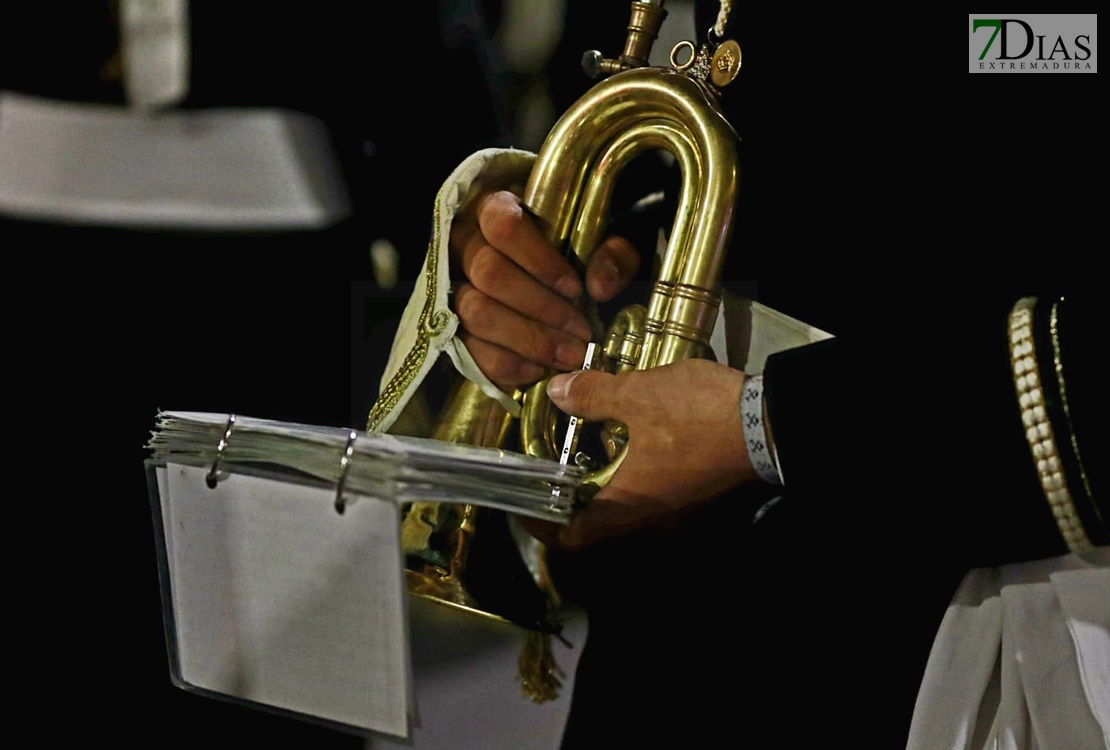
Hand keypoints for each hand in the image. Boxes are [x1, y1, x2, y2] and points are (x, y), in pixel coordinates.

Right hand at [449, 190, 639, 388]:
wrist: (542, 273)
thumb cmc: (569, 250)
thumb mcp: (599, 242)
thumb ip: (611, 255)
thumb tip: (600, 287)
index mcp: (493, 208)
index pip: (503, 226)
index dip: (539, 260)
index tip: (575, 289)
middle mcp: (462, 244)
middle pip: (489, 273)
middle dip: (541, 309)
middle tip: (582, 333)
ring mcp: (450, 285)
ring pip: (475, 312)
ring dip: (527, 339)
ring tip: (568, 355)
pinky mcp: (450, 326)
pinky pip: (468, 349)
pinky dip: (505, 364)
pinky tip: (537, 370)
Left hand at [518, 358, 757, 549]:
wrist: (767, 421)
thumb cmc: (696, 417)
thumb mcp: (637, 396)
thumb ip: (593, 396)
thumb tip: (558, 391)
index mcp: (628, 504)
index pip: (572, 536)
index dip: (541, 525)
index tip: (520, 503)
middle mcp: (649, 515)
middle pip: (597, 522)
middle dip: (569, 497)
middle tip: (548, 467)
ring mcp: (675, 505)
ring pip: (625, 504)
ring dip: (601, 481)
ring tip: (582, 447)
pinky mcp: (693, 489)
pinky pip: (649, 488)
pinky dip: (628, 471)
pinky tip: (625, 436)